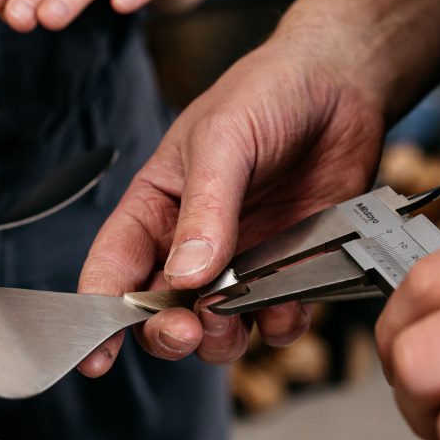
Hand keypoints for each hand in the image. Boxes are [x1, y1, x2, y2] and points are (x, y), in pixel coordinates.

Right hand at [77, 23, 385, 373]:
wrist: (342, 83)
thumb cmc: (266, 94)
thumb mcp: (223, 140)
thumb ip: (205, 209)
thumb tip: (186, 277)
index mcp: (156, 207)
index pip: (113, 268)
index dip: (99, 316)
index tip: (96, 357)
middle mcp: (192, 243)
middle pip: (161, 313)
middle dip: (166, 334)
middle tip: (186, 331)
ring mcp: (242, 260)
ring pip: (217, 329)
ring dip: (221, 339)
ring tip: (233, 322)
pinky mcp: (291, 269)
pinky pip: (277, 319)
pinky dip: (280, 324)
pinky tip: (288, 304)